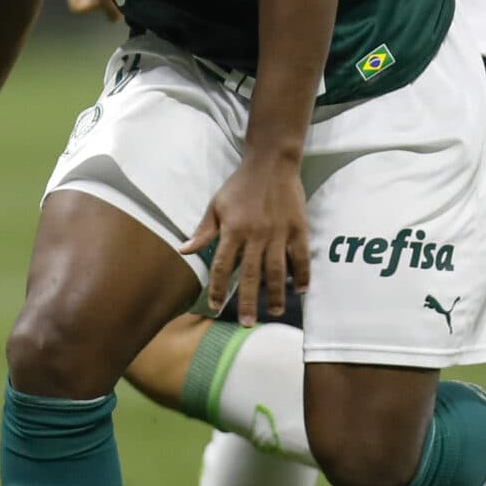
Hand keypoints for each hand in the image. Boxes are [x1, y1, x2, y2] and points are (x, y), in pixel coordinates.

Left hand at [178, 156, 310, 324]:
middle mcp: (256, 235)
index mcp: (234, 230)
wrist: (271, 162)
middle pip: (251, 274)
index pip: (223, 265)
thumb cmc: (240, 185)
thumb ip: (203, 231)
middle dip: (248, 301)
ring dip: (276, 294)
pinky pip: (300, 257)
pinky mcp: (298, 229)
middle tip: (247, 324)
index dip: (219, 288)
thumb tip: (183, 250)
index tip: (216, 307)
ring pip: (278, 270)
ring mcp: (279, 233)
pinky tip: (300, 291)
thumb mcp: (216, 205)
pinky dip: (302, 274)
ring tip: (275, 312)